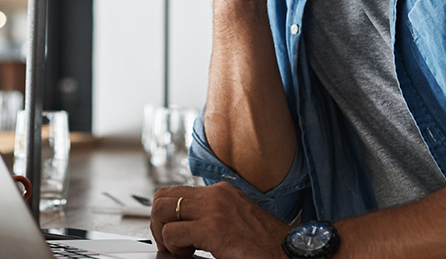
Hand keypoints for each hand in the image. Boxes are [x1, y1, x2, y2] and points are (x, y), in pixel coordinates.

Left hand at [150, 183, 291, 257]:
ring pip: (163, 210)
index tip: (171, 231)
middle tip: (170, 241)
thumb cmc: (265, 242)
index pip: (176, 191)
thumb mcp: (236, 219)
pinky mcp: (212, 228)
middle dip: (158, 221)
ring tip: (178, 248)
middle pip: (163, 196)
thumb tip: (187, 225)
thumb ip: (212, 215)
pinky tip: (188, 253)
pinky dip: (173, 245)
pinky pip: (173, 232)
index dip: (167, 213)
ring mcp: (213, 210)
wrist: (287, 251)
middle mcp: (215, 195)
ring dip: (163, 233)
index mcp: (220, 191)